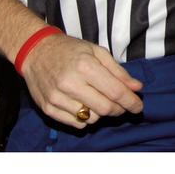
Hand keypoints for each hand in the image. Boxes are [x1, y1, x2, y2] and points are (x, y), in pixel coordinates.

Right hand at [18, 32, 143, 128]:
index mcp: (85, 66)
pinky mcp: (48, 108)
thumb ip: (118, 71)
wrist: (36, 51)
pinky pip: (75, 124)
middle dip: (119, 109)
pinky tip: (85, 105)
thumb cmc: (69, 49)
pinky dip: (85, 118)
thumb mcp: (97, 52)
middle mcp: (70, 83)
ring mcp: (57, 98)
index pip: (115, 92)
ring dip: (101, 113)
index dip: (131, 102)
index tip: (138, 106)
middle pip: (105, 109)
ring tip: (99, 100)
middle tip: (122, 104)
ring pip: (91, 119)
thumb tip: (136, 87)